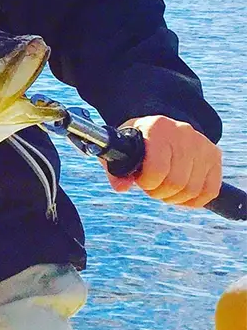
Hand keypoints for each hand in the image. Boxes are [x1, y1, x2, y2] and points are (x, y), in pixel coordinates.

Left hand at [105, 115, 222, 207]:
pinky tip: (180, 195)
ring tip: (164, 188)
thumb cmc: (135, 143)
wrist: (158, 129)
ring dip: (174, 198)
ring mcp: (202, 144)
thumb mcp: (120, 151)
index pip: (157, 169)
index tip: (140, 180)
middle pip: (176, 183)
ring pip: (192, 190)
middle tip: (152, 187)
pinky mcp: (214, 155)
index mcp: (157, 128)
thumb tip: (122, 188)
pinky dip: (193, 201)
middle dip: (159, 193)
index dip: (147, 183)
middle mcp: (183, 133)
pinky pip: (209, 191)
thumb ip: (115, 170)